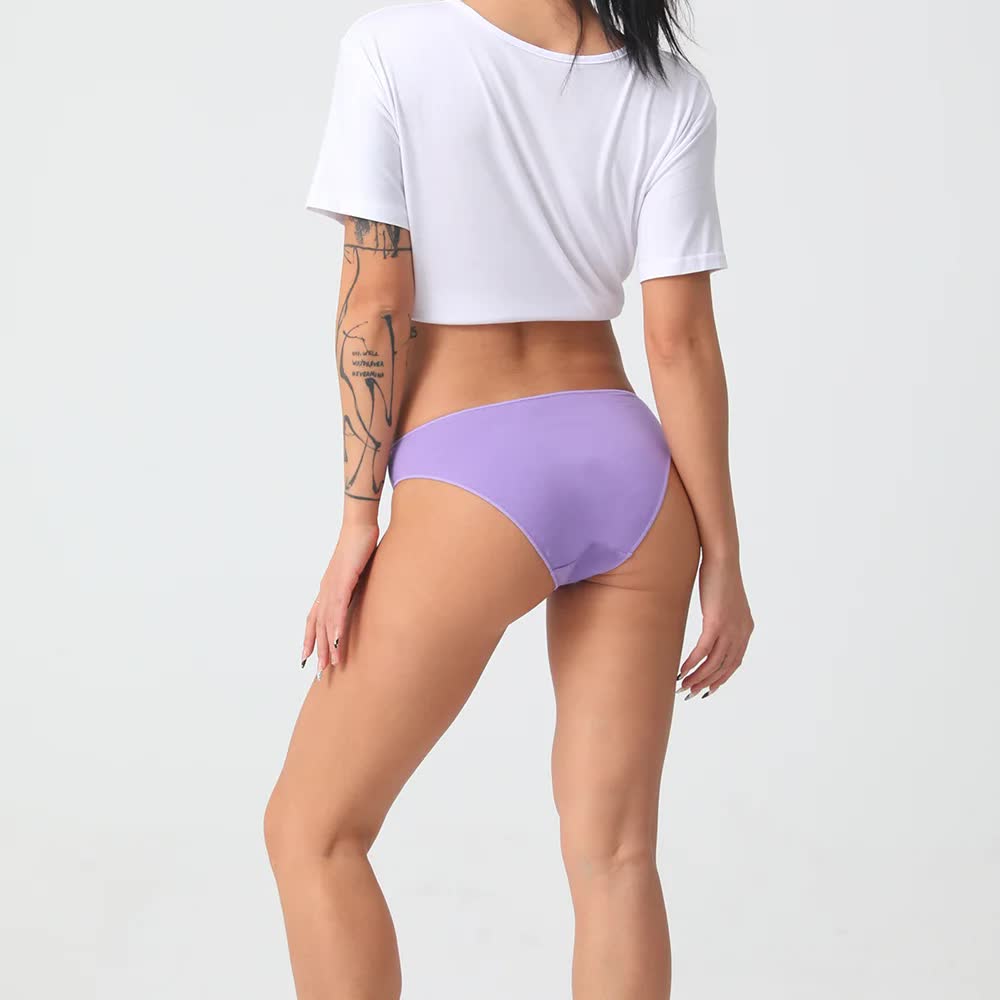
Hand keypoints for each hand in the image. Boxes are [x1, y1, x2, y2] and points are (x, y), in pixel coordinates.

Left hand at [302, 520, 379, 678]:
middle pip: (317, 626)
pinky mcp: (342, 582)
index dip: (310, 638)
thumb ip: (356, 586)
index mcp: (328, 588)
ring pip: (326, 623)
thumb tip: (361, 595)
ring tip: (329, 665)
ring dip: (327, 646)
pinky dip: (336, 629)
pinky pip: (338, 611)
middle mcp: (325, 590)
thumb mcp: (357, 570)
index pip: (314, 618)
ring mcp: (332, 587)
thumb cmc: (360, 544)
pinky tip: (337, 643)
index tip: (308, 657)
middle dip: (318, 650)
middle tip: (318, 673)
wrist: (359, 526)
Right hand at [678, 554, 753, 698]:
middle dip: (707, 683)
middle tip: (691, 693)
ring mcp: (730, 629)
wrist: (722, 558)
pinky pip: (704, 650)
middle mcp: (741, 633)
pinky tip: (682, 670)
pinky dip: (692, 663)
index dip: (721, 678)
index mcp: (745, 629)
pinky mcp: (716, 622)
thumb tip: (712, 626)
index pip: (735, 662)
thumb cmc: (720, 575)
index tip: (708, 689)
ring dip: (698, 677)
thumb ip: (722, 618)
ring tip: (684, 686)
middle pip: (725, 667)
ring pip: (714, 663)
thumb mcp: (725, 602)